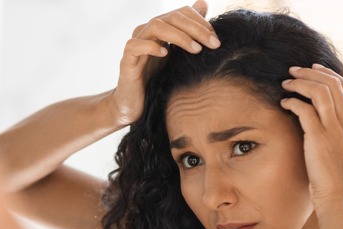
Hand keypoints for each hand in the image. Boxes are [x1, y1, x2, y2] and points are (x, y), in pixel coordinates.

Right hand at [110, 0, 219, 125]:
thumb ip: (190, 33)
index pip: (182, 13)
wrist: (135, 105)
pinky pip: (135, 45)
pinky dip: (151, 47)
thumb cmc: (157, 81)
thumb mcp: (178, 56)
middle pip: (172, 17)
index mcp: (160, 29)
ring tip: (196, 50)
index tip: (216, 39)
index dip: (201, 22)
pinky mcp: (126, 60)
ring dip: (179, 36)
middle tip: (213, 44)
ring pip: (156, 26)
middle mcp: (147, 32)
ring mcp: (136, 44)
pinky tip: (166, 55)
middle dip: (196, 29)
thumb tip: (204, 4)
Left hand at [280, 64, 342, 214]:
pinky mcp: (319, 137)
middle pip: (332, 84)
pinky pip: (304, 109)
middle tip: (293, 71)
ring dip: (300, 84)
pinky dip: (293, 102)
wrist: (341, 199)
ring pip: (319, 92)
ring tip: (286, 84)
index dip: (329, 75)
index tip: (314, 69)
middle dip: (311, 73)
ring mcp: (335, 129)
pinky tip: (284, 103)